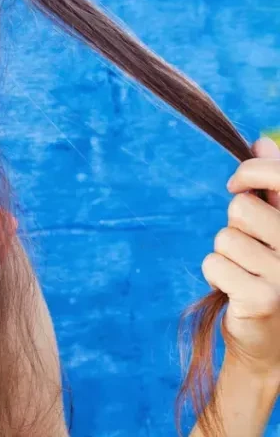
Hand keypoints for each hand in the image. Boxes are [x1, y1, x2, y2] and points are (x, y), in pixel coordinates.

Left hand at [203, 137, 279, 375]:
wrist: (275, 344)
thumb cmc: (272, 276)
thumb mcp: (277, 229)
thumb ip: (273, 189)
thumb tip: (261, 143)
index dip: (250, 172)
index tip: (237, 185)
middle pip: (241, 209)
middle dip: (236, 227)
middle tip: (251, 253)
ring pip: (224, 238)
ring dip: (226, 255)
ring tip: (247, 275)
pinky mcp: (263, 298)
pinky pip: (214, 263)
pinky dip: (216, 276)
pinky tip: (237, 293)